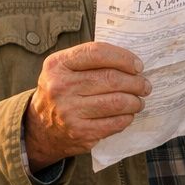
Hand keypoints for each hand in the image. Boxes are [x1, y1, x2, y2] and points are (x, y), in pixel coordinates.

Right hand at [25, 42, 149, 169]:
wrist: (40, 128)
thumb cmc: (62, 91)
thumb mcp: (64, 69)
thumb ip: (92, 60)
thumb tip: (132, 63)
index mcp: (57, 65)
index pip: (97, 53)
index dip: (123, 57)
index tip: (138, 65)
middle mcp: (60, 87)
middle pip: (111, 79)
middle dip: (136, 82)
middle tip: (144, 85)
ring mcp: (69, 112)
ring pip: (117, 102)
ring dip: (135, 101)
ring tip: (138, 100)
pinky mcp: (80, 132)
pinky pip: (115, 122)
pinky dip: (127, 117)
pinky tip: (127, 114)